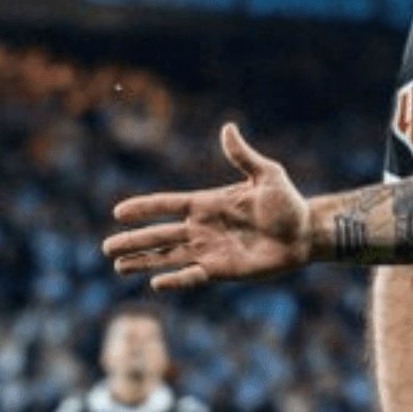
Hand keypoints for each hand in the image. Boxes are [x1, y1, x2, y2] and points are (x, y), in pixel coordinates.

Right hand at [104, 124, 313, 290]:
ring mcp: (210, 250)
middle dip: (133, 241)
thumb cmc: (288, 203)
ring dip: (143, 261)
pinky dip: (176, 280)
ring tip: (118, 266)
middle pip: (159, 234)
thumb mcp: (267, 175)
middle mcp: (202, 228)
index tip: (118, 212)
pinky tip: (155, 283)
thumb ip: (243, 156)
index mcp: (207, 204)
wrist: (306, 232)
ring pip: (168, 256)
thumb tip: (228, 128)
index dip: (144, 208)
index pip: (167, 205)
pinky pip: (193, 276)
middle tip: (106, 248)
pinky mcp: (222, 270)